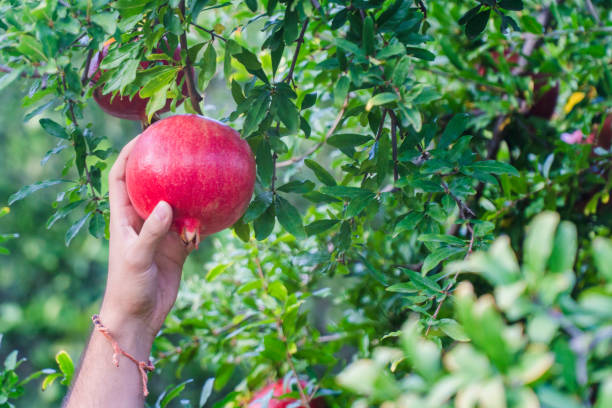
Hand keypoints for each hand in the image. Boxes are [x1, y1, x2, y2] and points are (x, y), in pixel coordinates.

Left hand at [100, 137, 191, 343]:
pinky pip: (192, 226)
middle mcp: (142, 220)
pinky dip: (202, 220)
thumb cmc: (128, 287)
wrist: (139, 316)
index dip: (128, 154)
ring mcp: (160, 233)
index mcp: (123, 217)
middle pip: (150, 184)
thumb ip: (151, 232)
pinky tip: (216, 211)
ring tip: (204, 176)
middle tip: (180, 148)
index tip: (144, 136)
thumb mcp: (137, 258)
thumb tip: (167, 205)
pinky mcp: (176, 247)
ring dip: (187, 194)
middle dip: (162, 166)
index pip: (120, 177)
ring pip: (176, 204)